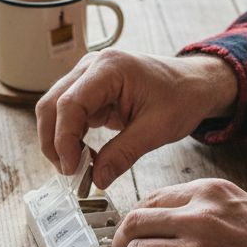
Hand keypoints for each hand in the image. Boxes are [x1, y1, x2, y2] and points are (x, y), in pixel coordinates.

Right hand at [36, 51, 237, 188]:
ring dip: (59, 141)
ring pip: (54, 110)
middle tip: (69, 173)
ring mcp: (87, 76)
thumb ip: (123, 154)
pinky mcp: (89, 90)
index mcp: (109, 68)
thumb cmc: (181, 97)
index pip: (70, 104)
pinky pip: (68, 115)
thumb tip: (96, 179)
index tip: (72, 169)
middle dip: (54, 142)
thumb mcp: (157, 129)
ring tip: (78, 168)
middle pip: (52, 104)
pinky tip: (85, 156)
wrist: (194, 84)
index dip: (64, 139)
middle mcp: (92, 66)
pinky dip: (70, 137)